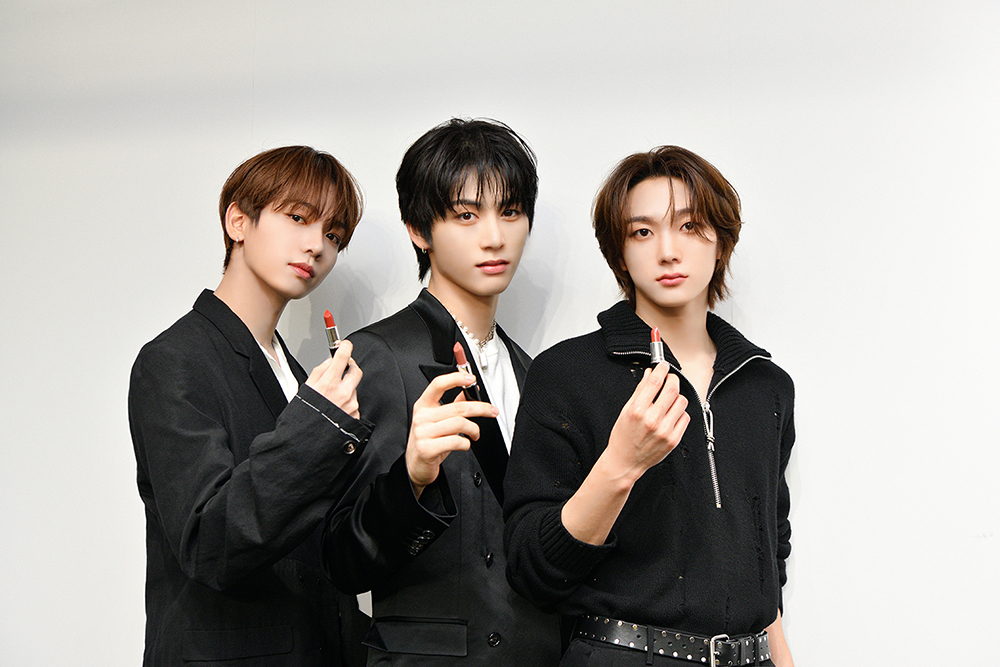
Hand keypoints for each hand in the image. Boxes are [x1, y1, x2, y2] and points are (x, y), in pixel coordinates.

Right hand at [304, 340, 361, 418]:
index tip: (344, 344)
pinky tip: (336, 410)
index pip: (342, 357)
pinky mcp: (355, 416)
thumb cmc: (302, 418)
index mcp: (329, 384)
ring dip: (347, 388)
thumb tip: (330, 362)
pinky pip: (354, 404)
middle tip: (343, 367)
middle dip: (350, 366)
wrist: (306, 444)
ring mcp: (351, 406)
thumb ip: (319, 372)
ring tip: (332, 399)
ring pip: (354, 389)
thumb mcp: (305, 390)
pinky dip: (347, 404)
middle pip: (356, 370)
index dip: (344, 347)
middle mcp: (343, 394)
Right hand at [406, 371, 497, 497]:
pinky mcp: (427, 449)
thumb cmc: (428, 442)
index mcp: (424, 405)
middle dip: (480, 408)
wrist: (415, 466)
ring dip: (474, 429)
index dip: (455, 378)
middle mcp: (422, 417)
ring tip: (475, 434)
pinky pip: (456, 441)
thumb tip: (469, 391)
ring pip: (459, 423)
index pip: (437, 385)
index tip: (470, 378)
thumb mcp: (438, 420)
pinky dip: (466, 443)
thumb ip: (453, 405)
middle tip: (492, 411)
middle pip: (457, 407)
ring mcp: (423, 433)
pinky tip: (465, 444)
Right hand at [605, 363, 689, 481]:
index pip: (655, 381)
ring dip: (676, 396)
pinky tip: (670, 415)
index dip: (661, 369)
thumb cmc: (623, 437)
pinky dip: (679, 412)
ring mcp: (665, 430)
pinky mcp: (673, 439)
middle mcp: (652, 420)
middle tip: (669, 379)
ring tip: (668, 400)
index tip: (663, 366)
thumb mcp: (625, 410)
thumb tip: (650, 374)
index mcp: (637, 411)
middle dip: (672, 379)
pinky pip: (685, 417)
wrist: (625, 461)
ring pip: (682, 401)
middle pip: (672, 388)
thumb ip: (640, 391)